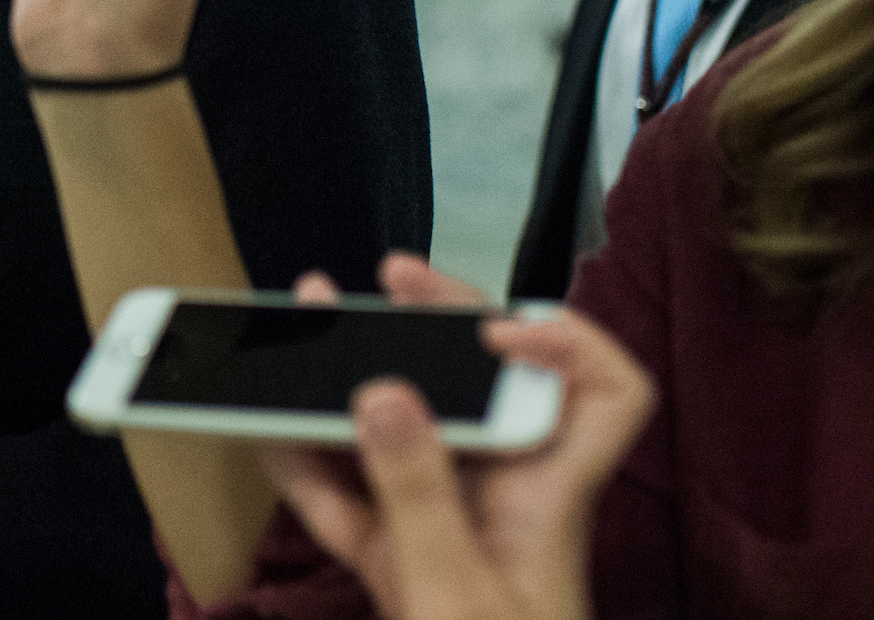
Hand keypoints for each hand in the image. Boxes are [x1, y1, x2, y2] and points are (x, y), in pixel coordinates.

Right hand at [258, 254, 653, 619]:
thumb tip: (384, 387)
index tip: (491, 328)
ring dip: (355, 384)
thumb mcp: (452, 595)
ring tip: (304, 329)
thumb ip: (415, 492)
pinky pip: (357, 506)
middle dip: (431, 330)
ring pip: (409, 440)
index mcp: (544, 498)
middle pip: (486, 394)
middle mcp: (505, 504)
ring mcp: (451, 538)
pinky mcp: (403, 575)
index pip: (605, 395)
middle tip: (377, 284)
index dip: (565, 342)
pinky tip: (269, 434)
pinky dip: (314, 471)